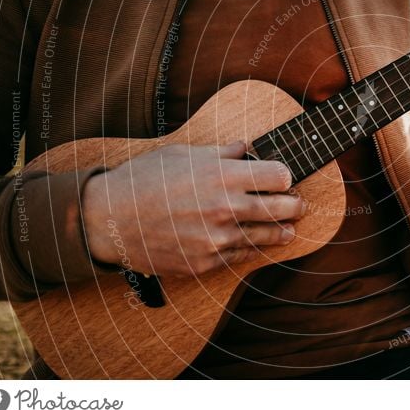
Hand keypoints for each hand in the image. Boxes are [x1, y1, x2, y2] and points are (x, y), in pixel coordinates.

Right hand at [83, 141, 304, 275]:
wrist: (108, 219)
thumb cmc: (143, 179)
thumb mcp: (182, 155)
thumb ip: (220, 153)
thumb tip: (245, 147)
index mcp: (223, 176)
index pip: (278, 176)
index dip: (284, 175)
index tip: (285, 177)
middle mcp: (226, 208)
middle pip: (280, 208)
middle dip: (294, 205)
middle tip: (301, 205)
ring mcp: (217, 239)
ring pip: (264, 237)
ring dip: (280, 233)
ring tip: (288, 231)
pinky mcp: (205, 263)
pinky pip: (239, 256)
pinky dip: (250, 250)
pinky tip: (256, 247)